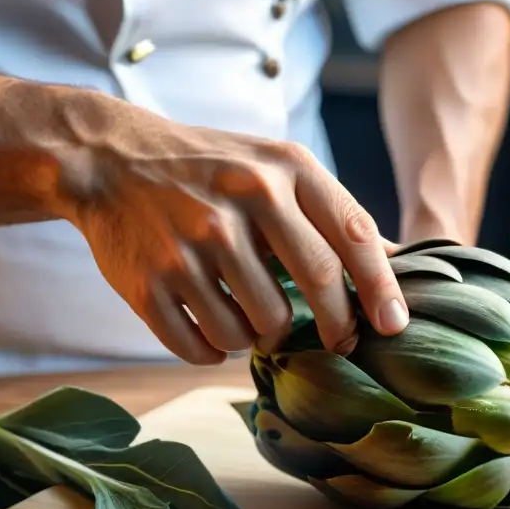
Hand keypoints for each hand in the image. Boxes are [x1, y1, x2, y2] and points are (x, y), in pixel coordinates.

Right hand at [52, 97, 408, 364]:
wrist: (109, 159)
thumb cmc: (212, 170)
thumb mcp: (277, 169)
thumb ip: (334, 213)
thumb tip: (400, 260)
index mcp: (283, 170)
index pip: (352, 238)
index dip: (380, 291)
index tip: (393, 327)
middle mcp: (240, 201)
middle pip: (315, 289)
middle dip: (336, 327)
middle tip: (338, 341)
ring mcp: (191, 244)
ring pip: (257, 329)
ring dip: (261, 335)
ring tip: (247, 310)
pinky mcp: (149, 283)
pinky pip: (203, 348)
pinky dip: (214, 349)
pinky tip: (210, 324)